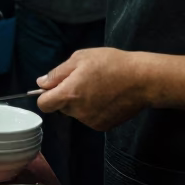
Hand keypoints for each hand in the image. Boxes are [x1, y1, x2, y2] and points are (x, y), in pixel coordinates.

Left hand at [35, 47, 153, 130]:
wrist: (142, 80)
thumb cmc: (111, 64)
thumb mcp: (80, 58)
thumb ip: (57, 73)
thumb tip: (41, 83)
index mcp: (69, 94)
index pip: (44, 104)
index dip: (46, 95)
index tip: (54, 87)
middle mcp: (78, 112)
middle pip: (60, 108)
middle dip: (65, 96)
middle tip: (82, 80)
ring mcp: (90, 121)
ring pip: (75, 113)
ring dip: (80, 102)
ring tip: (97, 87)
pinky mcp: (103, 126)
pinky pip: (89, 118)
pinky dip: (93, 109)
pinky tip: (106, 97)